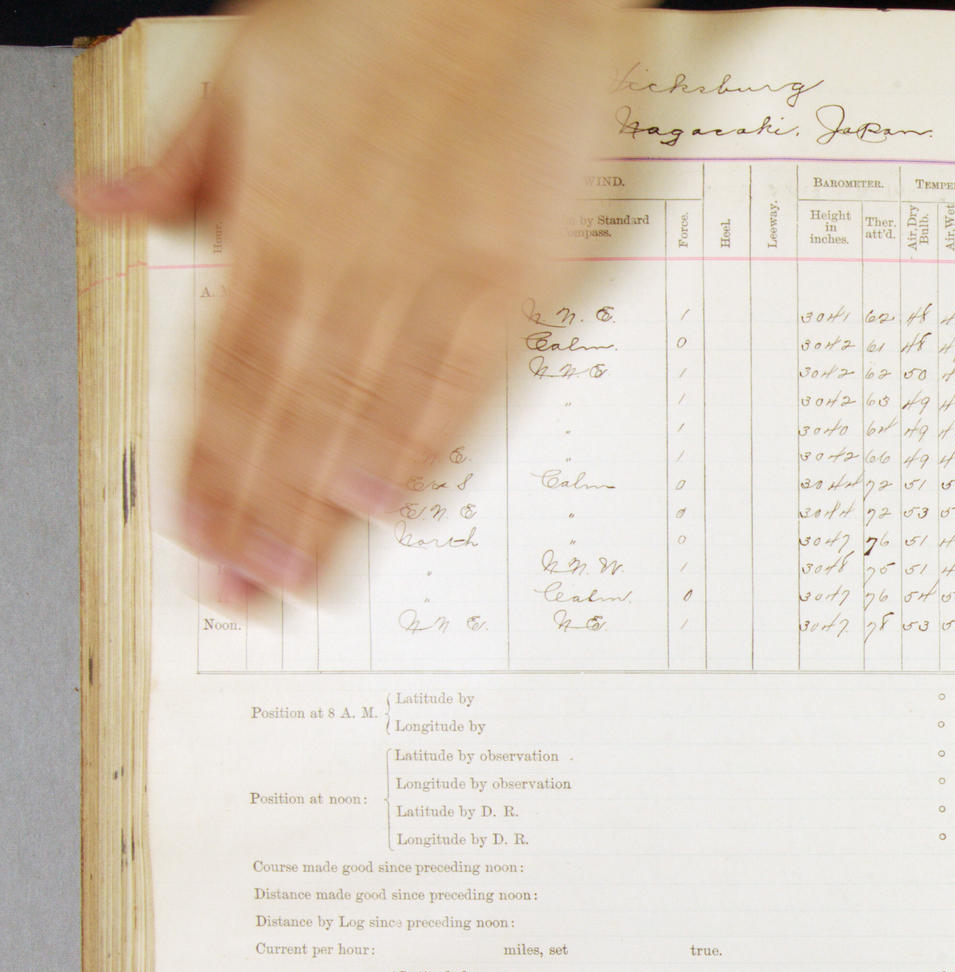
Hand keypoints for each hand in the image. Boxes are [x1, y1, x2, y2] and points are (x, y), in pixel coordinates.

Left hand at [75, 0, 629, 602]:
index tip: (190, 531)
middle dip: (259, 510)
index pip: (225, 364)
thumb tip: (102, 205)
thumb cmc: (396, 6)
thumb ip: (182, 157)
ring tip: (301, 577)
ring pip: (366, 410)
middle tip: (241, 594)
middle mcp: (350, 251)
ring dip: (327, 503)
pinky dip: (426, 443)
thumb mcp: (253, 59)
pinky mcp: (517, 274)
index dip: (206, 458)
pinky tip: (392, 500)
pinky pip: (464, 377)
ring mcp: (436, 268)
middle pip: (289, 409)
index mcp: (280, 206)